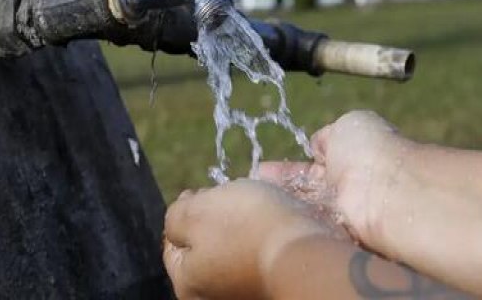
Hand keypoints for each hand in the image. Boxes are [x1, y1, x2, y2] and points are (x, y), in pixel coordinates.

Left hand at [163, 179, 332, 299]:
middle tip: (231, 197)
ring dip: (242, 225)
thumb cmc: (247, 228)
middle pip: (206, 246)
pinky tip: (274, 221)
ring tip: (257, 205)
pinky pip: (260, 253)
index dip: (186, 210)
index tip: (203, 191)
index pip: (173, 243)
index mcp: (188, 284)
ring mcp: (245, 292)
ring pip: (234, 248)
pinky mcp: (272, 283)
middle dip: (215, 218)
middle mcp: (214, 296)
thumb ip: (176, 216)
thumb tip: (178, 219)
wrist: (308, 251)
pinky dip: (264, 235)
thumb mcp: (197, 211)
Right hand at [260, 110, 413, 253]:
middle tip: (252, 185)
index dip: (288, 169)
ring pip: (303, 207)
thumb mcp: (347, 126)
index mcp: (349, 158)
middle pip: (304, 189)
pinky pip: (306, 225)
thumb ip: (328, 136)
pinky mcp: (335, 234)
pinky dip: (287, 220)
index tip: (262, 169)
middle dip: (278, 187)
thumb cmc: (369, 151)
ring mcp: (339, 212)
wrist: (386, 190)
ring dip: (279, 203)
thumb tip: (317, 147)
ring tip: (251, 199)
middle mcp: (344, 187)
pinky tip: (263, 214)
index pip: (313, 165)